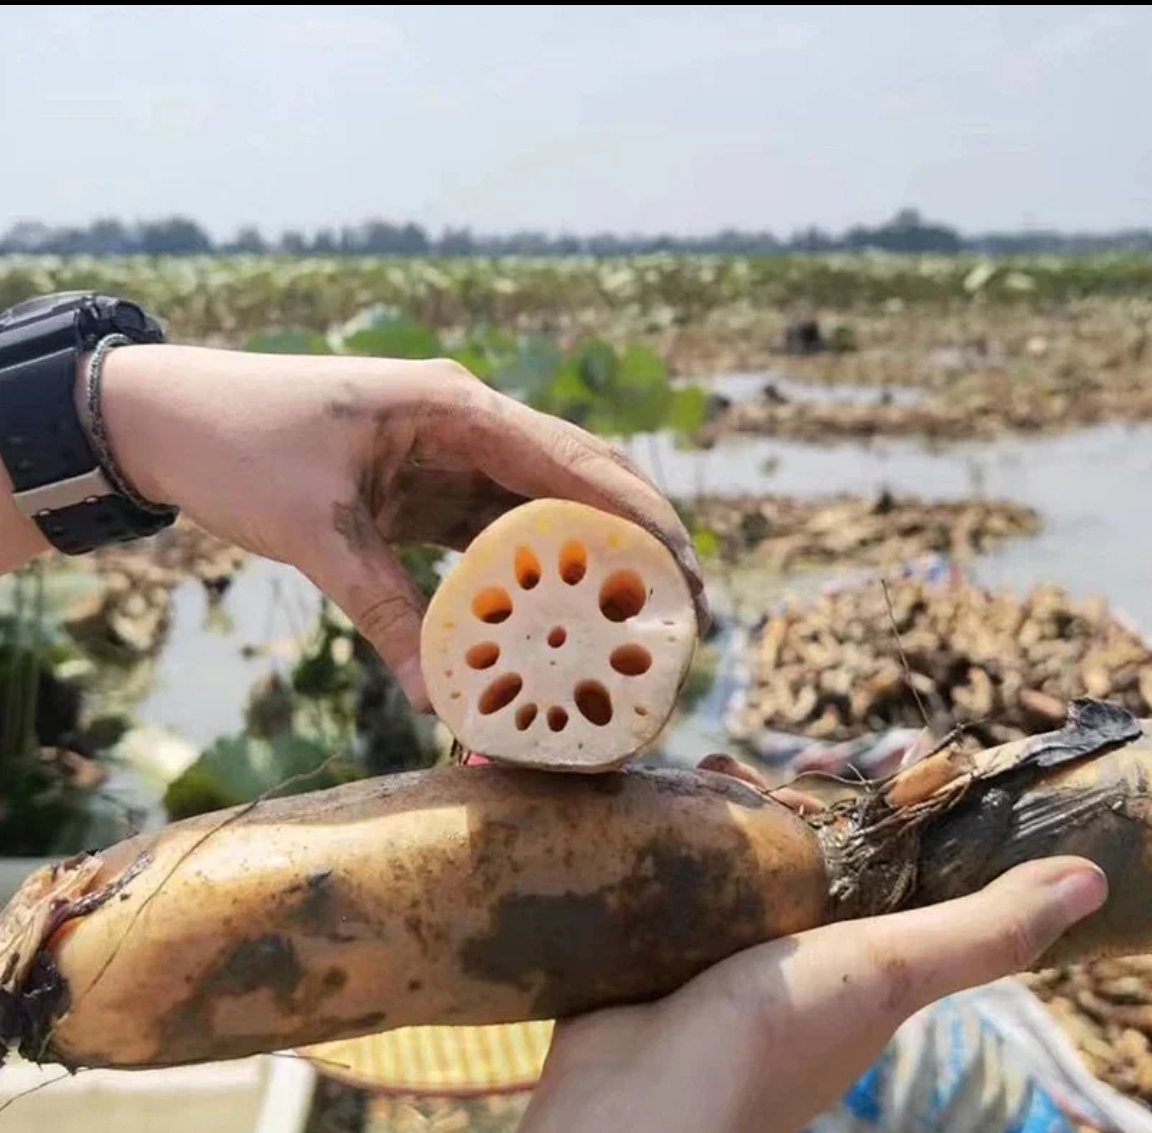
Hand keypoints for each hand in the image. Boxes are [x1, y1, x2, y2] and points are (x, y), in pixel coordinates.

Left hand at [82, 345, 706, 707]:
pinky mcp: (424, 489)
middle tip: (679, 610)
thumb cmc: (237, 445)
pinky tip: (550, 620)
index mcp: (457, 409)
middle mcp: (468, 426)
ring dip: (585, 562)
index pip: (575, 463)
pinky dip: (525, 576)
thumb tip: (438, 699)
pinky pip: (492, 534)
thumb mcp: (315, 528)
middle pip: (577, 482)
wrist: (165, 418)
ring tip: (631, 623)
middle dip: (633, 542)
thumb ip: (380, 608)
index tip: (686, 575)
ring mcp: (448, 457)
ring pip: (541, 511)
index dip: (638, 518)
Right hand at [518, 759, 1107, 1132]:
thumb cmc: (771, 1044)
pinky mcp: (652, 931)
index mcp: (848, 950)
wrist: (636, 1104)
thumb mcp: (885, 972)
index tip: (866, 750)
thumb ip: (980, 931)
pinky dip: (666, 819)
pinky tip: (656, 789)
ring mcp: (715, 936)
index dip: (882, 797)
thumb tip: (1091, 883)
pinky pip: (666, 858)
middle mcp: (786, 941)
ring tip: (709, 764)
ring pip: (729, 842)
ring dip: (724, 795)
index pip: (878, 853)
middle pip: (798, 837)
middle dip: (792, 784)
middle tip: (775, 756)